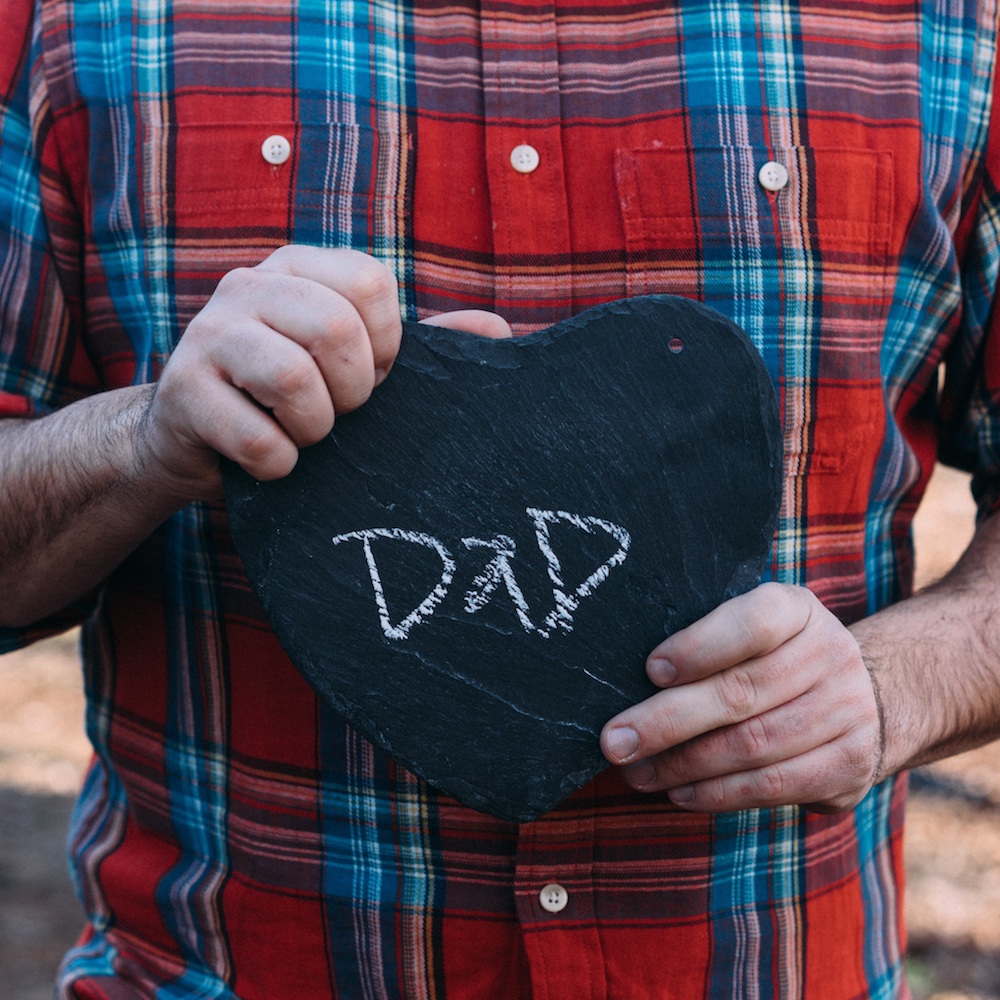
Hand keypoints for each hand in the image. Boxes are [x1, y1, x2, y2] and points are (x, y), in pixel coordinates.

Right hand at [139, 245, 510, 500]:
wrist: (196, 436)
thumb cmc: (293, 396)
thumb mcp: (355, 361)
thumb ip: (422, 346)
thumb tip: (499, 332)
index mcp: (299, 267)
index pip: (370, 283)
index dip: (387, 344)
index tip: (372, 376)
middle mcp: (248, 285)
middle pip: (335, 327)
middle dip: (354, 391)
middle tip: (341, 413)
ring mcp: (207, 335)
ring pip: (293, 379)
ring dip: (316, 429)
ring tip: (304, 434)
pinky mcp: (182, 393)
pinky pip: (259, 440)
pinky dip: (280, 466)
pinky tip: (272, 461)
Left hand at [600, 583, 882, 812]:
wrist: (867, 695)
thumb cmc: (774, 657)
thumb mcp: (751, 628)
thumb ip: (706, 639)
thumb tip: (625, 678)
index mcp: (797, 610)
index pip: (751, 624)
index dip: (700, 647)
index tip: (651, 670)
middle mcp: (830, 654)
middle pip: (741, 692)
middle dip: (668, 721)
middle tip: (615, 740)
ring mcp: (847, 711)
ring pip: (753, 745)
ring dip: (684, 764)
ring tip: (636, 772)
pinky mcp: (850, 765)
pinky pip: (773, 785)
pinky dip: (718, 793)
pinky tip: (679, 792)